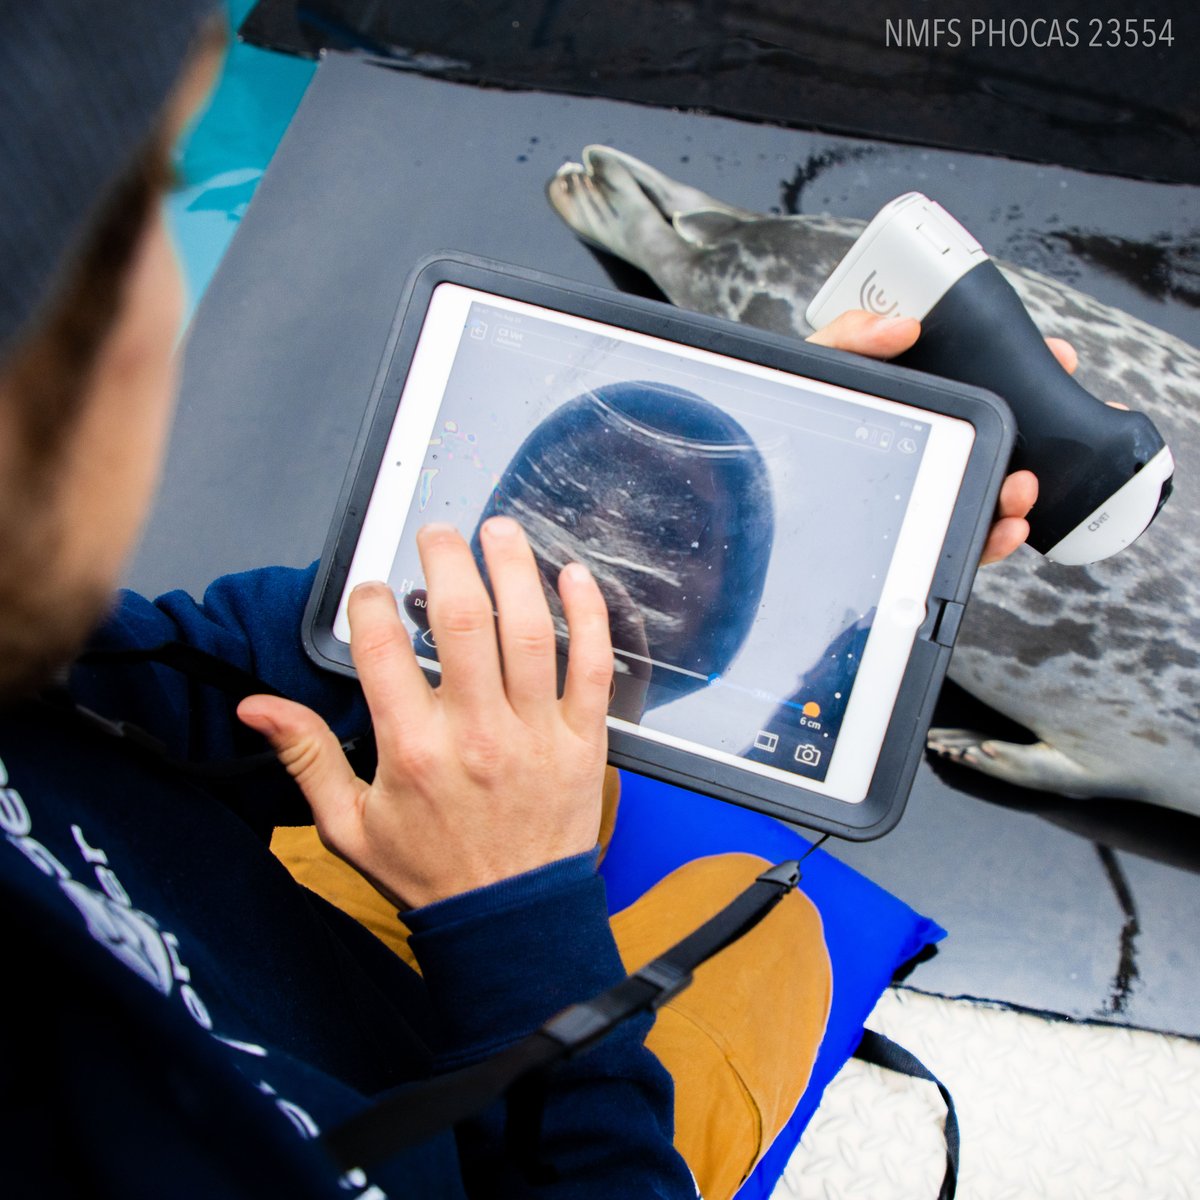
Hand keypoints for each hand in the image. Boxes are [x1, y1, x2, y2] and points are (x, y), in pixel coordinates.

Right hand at [238, 518, 613, 908]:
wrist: (508, 922)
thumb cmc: (430, 872)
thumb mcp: (347, 825)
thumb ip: (304, 757)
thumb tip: (256, 706)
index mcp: (411, 749)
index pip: (380, 647)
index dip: (368, 601)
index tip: (369, 588)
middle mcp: (473, 732)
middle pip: (460, 619)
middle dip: (446, 560)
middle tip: (438, 532)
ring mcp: (533, 733)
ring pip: (527, 630)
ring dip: (514, 569)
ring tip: (499, 530)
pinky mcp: (581, 741)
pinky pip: (591, 667)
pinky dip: (588, 616)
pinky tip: (575, 577)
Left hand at [806, 311, 1081, 565]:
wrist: (747, 482)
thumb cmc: (783, 421)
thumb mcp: (814, 373)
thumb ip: (849, 339)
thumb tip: (902, 327)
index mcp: (913, 408)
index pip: (978, 390)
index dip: (1022, 375)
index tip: (1056, 360)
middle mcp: (925, 451)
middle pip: (993, 447)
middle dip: (1036, 445)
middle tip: (1046, 435)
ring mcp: (921, 496)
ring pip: (981, 498)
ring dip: (1014, 498)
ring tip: (1021, 491)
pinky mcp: (910, 540)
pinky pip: (958, 544)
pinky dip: (989, 540)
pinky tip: (1002, 530)